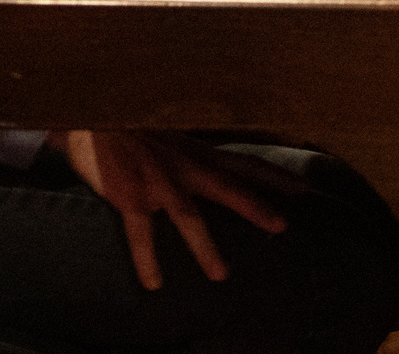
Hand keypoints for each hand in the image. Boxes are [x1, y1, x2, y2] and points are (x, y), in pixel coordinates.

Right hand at [53, 129, 299, 289]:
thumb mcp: (171, 135)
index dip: (275, 175)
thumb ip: (192, 154)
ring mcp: (158, 181)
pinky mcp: (130, 195)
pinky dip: (148, 259)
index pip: (245, 162)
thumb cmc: (132, 127)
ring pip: (190, 217)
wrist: (93, 115)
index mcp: (196, 151)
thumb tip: (214, 172)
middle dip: (257, 206)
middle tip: (283, 226)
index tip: (305, 188)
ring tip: (220, 275)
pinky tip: (154, 282)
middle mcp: (184, 164)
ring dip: (206, 247)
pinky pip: (141, 233)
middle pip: (230, 186)